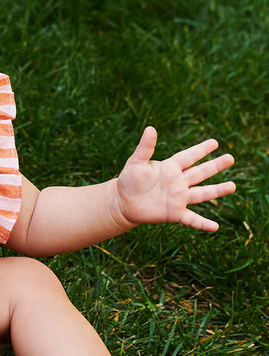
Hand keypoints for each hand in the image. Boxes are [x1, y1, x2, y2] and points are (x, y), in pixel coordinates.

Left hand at [116, 126, 234, 231]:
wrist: (123, 202)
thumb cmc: (129, 180)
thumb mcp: (136, 162)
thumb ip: (145, 148)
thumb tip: (150, 128)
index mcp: (170, 168)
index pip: (189, 157)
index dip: (201, 150)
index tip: (214, 142)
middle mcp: (178, 182)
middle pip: (200, 173)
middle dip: (215, 166)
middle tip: (230, 158)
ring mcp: (178, 198)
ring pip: (202, 194)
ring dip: (217, 191)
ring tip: (233, 186)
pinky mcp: (174, 213)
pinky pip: (192, 219)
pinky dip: (203, 224)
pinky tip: (215, 227)